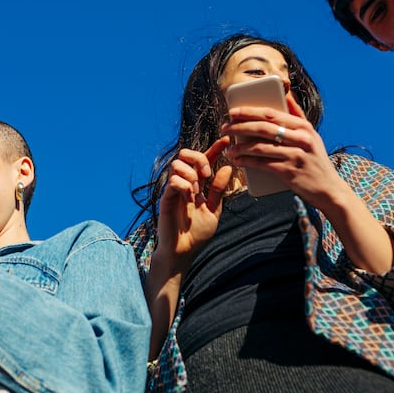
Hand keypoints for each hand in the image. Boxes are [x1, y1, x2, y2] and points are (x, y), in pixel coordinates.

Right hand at [156, 137, 232, 265]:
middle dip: (199, 158)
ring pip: (178, 164)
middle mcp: (185, 183)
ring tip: (197, 191)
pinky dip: (184, 186)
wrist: (183, 251)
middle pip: (186, 155)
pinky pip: (174, 181)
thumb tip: (227, 168)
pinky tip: (190, 199)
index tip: (226, 140)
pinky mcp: (166, 197)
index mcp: (198, 185)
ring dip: (191, 174)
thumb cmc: (197, 233)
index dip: (215, 149)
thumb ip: (219, 190)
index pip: (205, 161)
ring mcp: (174, 190)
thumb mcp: (214, 210)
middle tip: (206, 173)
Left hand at [225, 96, 393, 272]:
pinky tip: (237, 160)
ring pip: (260, 147)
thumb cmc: (315, 160)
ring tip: (229, 148)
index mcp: (304, 126)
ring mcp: (295, 156)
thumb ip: (297, 116)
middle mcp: (301, 139)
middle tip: (225, 128)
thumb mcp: (311, 135)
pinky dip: (246, 162)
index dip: (249, 111)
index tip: (233, 111)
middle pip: (263, 128)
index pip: (272, 114)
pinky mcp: (289, 173)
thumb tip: (286, 94)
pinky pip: (262, 164)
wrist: (329, 190)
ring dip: (240, 147)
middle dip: (240, 126)